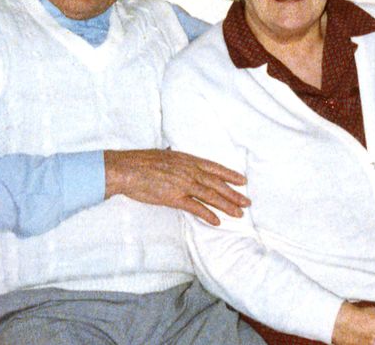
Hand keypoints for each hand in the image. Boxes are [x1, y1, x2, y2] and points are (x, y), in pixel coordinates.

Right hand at [104, 149, 249, 224]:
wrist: (127, 169)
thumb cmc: (141, 161)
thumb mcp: (163, 155)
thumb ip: (173, 158)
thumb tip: (174, 153)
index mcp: (187, 160)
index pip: (214, 168)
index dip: (230, 175)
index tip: (242, 181)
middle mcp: (189, 171)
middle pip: (217, 183)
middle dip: (234, 193)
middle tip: (247, 202)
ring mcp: (183, 184)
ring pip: (211, 195)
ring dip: (227, 205)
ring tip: (238, 214)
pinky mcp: (174, 198)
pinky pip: (195, 207)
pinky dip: (207, 214)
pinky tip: (216, 221)